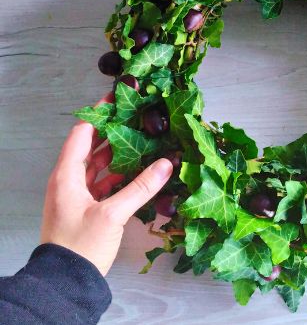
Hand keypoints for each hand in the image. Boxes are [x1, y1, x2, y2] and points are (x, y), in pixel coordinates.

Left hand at [40, 92, 172, 275]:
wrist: (66, 281)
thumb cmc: (80, 245)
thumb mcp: (112, 214)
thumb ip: (140, 187)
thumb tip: (166, 163)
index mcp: (67, 175)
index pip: (82, 133)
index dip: (99, 114)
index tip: (118, 99)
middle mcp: (69, 181)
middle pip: (92, 147)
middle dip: (114, 132)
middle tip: (137, 119)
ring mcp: (76, 195)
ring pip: (98, 166)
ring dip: (118, 155)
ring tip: (143, 142)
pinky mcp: (85, 208)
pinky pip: (102, 183)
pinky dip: (118, 175)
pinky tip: (138, 173)